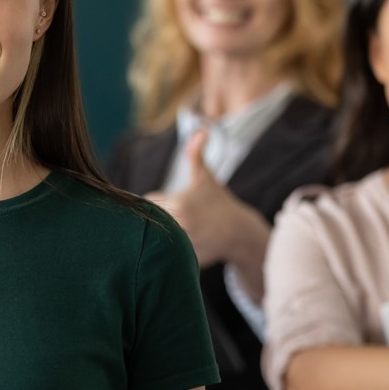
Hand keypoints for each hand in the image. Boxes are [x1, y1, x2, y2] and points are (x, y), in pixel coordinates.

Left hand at [144, 130, 266, 268]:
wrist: (240, 233)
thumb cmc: (219, 203)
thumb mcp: (206, 178)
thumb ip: (196, 154)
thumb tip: (201, 129)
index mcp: (178, 204)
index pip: (148, 202)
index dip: (155, 202)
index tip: (168, 203)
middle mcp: (179, 225)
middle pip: (149, 221)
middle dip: (156, 219)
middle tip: (177, 219)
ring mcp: (183, 244)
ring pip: (156, 238)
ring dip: (159, 236)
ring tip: (181, 232)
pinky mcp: (186, 259)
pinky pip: (165, 256)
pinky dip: (167, 253)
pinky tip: (182, 246)